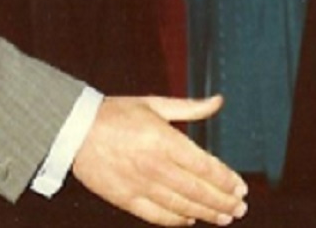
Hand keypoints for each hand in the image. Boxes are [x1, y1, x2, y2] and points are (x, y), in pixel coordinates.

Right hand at [73, 95, 248, 225]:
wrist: (74, 130)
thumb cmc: (117, 113)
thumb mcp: (155, 104)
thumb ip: (190, 108)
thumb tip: (219, 101)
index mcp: (164, 139)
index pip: (204, 166)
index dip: (225, 179)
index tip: (241, 187)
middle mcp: (155, 165)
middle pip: (197, 190)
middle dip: (223, 201)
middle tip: (239, 208)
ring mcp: (140, 185)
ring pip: (182, 206)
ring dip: (206, 213)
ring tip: (224, 217)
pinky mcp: (126, 199)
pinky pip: (158, 216)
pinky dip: (177, 220)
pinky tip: (190, 219)